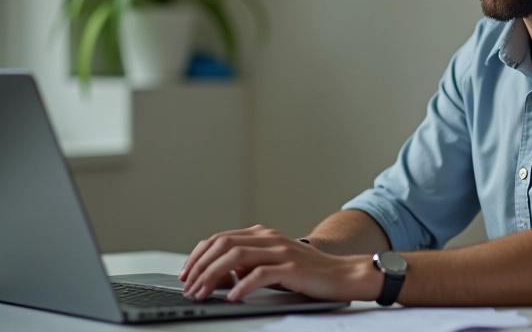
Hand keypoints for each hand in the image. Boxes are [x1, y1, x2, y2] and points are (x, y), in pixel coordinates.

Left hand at [178, 224, 382, 301]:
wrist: (345, 274)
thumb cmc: (309, 273)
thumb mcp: (274, 264)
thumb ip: (251, 265)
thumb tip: (221, 277)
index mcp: (263, 234)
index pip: (220, 238)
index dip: (199, 255)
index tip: (186, 273)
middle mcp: (270, 238)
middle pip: (223, 244)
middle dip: (200, 266)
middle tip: (189, 286)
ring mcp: (281, 251)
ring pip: (236, 256)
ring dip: (213, 275)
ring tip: (202, 292)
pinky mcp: (292, 267)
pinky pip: (260, 274)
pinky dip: (241, 286)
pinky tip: (231, 297)